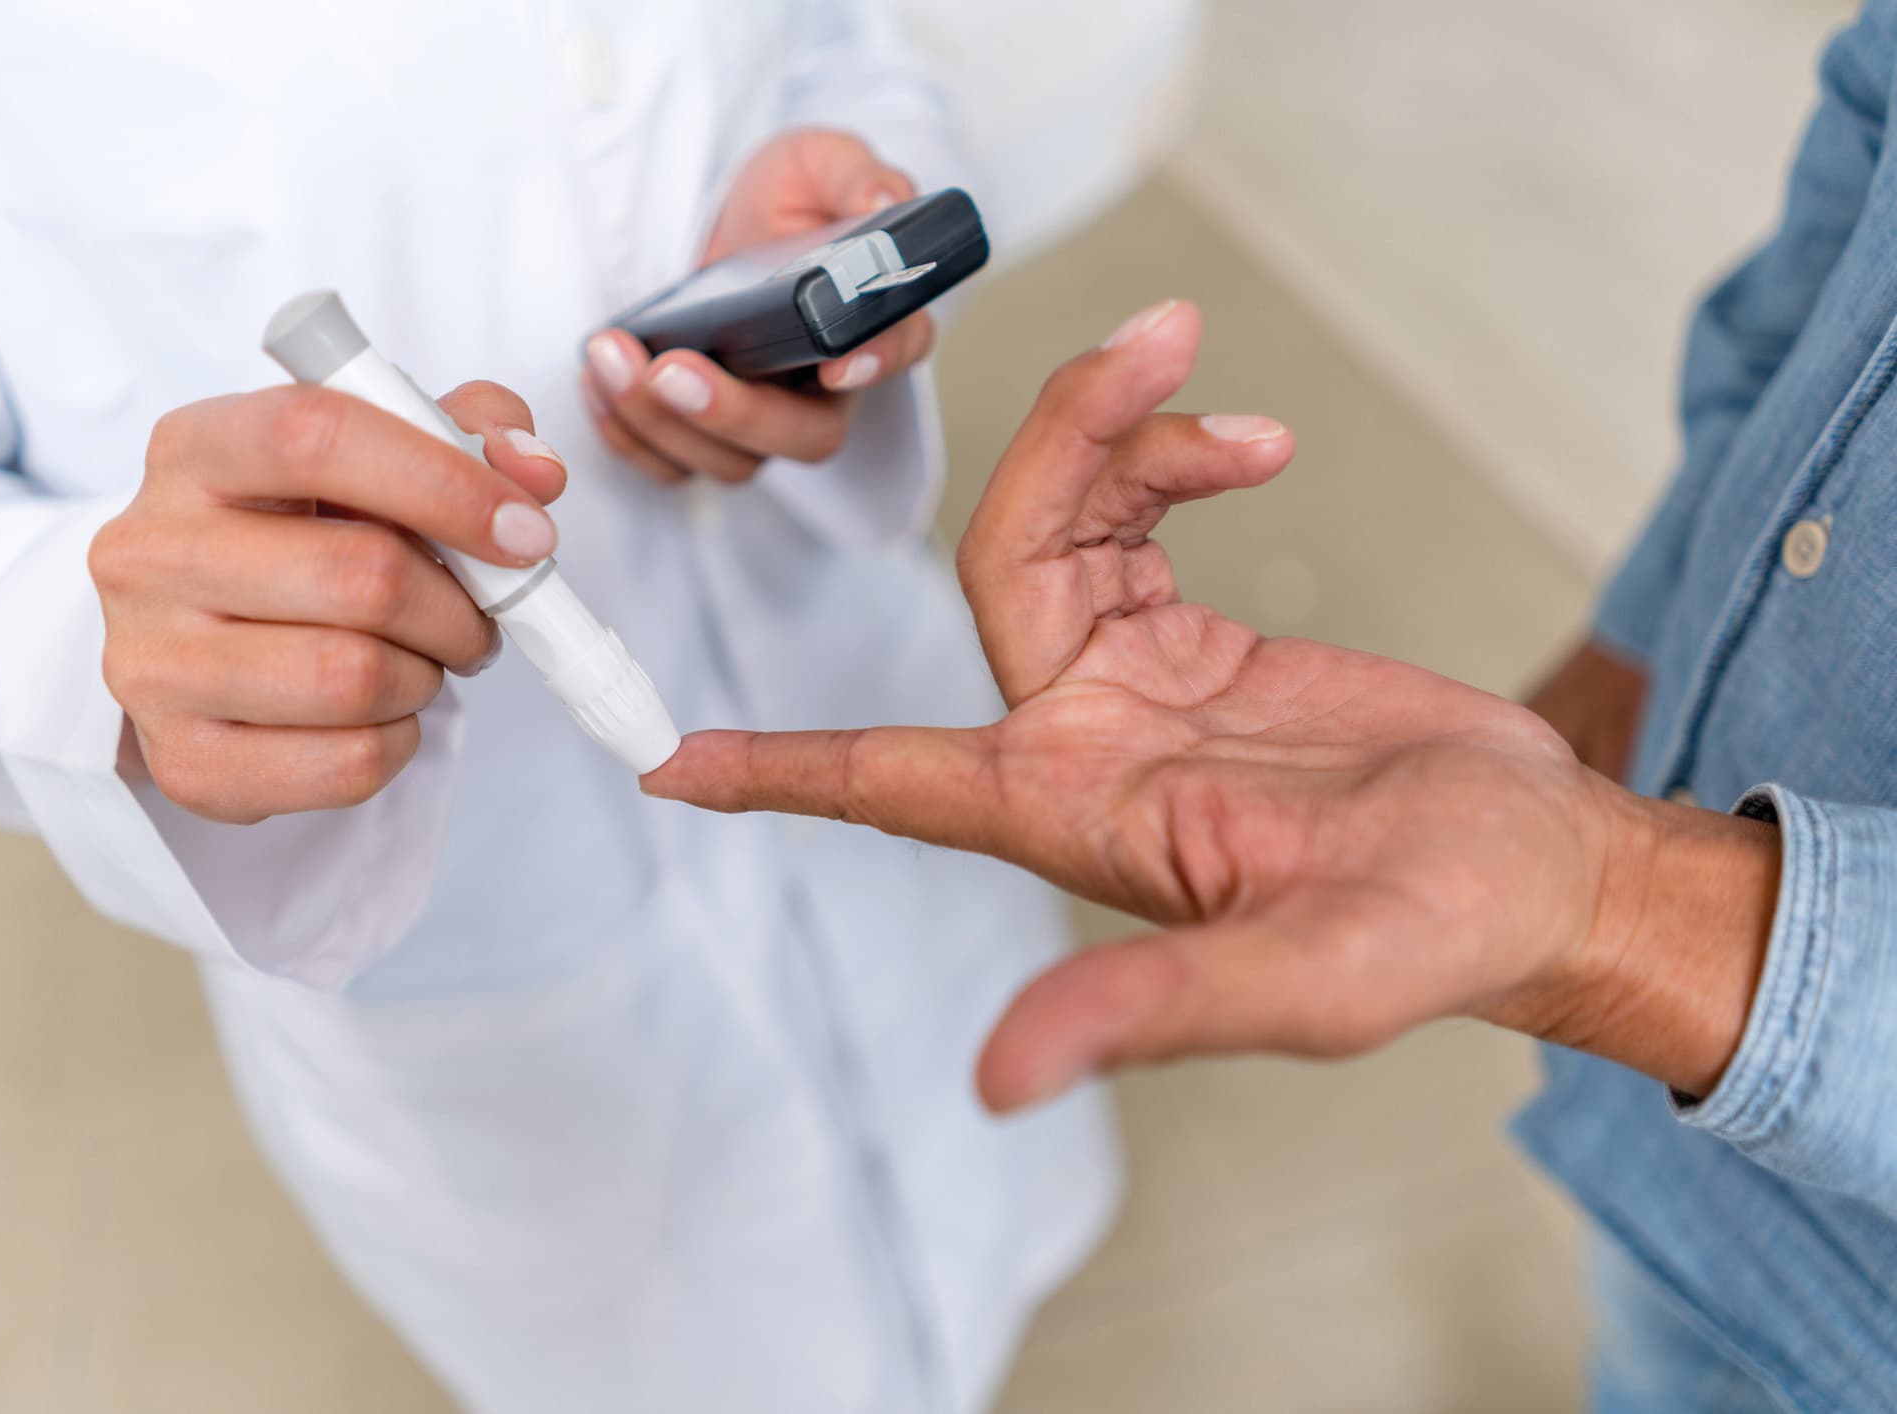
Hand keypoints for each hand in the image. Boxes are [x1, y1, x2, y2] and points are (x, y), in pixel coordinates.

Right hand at [90, 381, 568, 822]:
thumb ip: (463, 434)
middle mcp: (149, 552)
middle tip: (476, 615)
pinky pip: (348, 763)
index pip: (317, 438)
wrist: (193, 637)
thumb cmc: (299, 534)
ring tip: (418, 659)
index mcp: (194, 450)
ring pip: (356, 678)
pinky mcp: (185, 761)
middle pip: (360, 575)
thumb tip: (535, 474)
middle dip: (457, 606)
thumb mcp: (370, 456)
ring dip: (426, 674)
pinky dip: (398, 742)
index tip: (526, 530)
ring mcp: (153, 664)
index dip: (443, 482)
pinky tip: (377, 713)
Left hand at [583, 128, 936, 483]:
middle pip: (805, 436)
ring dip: (663, 422)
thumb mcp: (818, 163)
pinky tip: (597, 384)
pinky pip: (675, 467)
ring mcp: (769, 422)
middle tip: (671, 369)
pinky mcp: (709, 435)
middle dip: (733, 413)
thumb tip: (881, 197)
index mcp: (874, 321)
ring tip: (612, 355)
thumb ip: (853, 173)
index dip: (875, 363)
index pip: (898, 350)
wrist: (725, 224)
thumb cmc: (785, 199)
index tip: (838, 364)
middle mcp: (829, 390)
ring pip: (733, 462)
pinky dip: (630, 438)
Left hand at [646, 302, 1780, 1109]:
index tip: (665, 763)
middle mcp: (1083, 744)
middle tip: (1160, 346)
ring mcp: (1139, 686)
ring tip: (1204, 371)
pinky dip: (1171, 458)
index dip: (776, 774)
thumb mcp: (1303, 983)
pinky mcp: (1199, 645)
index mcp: (1073, 815)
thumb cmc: (1437, 936)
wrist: (1536, 867)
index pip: (886, 784)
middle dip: (1064, 445)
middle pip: (1001, 562)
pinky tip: (1245, 443)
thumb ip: (1149, 1009)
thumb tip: (998, 1084)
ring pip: (1062, 521)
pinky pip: (1133, 519)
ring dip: (1117, 432)